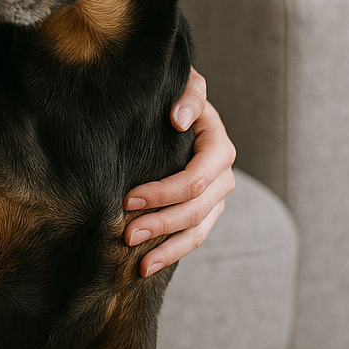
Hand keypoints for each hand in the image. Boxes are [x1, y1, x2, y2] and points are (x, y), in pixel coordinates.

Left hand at [123, 67, 235, 276]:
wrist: (170, 108)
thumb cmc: (172, 94)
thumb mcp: (185, 83)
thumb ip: (188, 95)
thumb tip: (179, 120)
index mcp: (218, 146)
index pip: (196, 179)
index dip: (164, 193)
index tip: (127, 199)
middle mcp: (222, 176)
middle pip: (197, 209)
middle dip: (161, 223)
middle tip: (125, 234)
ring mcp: (215, 198)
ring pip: (198, 230)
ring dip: (167, 247)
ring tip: (138, 263)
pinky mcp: (203, 212)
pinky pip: (193, 238)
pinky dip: (172, 253)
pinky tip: (146, 266)